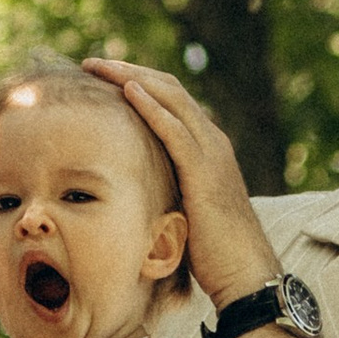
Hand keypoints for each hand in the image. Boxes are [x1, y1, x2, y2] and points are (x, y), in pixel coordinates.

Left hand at [82, 58, 278, 310]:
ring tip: (100, 67)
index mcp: (208, 147)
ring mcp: (212, 154)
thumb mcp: (187, 208)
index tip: (102, 75)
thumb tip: (137, 186)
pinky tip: (128, 92)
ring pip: (171, 99)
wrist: (246, 275)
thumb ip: (170, 187)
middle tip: (92, 62)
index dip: (137, 81)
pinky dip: (152, 107)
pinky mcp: (206, 173)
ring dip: (133, 78)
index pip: (170, 99)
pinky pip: (176, 130)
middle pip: (168, 88)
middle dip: (129, 70)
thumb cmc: (214, 251)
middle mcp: (213, 141)